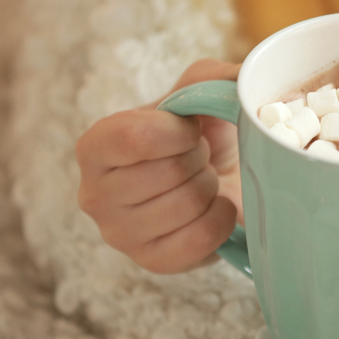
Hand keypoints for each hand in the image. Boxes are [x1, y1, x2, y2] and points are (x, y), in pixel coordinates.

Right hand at [76, 60, 242, 273]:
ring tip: (203, 182)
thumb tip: (245, 77)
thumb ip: (214, 76)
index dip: (179, 132)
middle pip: (168, 172)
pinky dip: (221, 219)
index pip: (135, 138)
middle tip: (200, 159)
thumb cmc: (202, 133)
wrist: (220, 178)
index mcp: (95, 146)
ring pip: (187, 205)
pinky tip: (215, 209)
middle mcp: (94, 194)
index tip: (192, 130)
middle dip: (200, 159)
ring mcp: (120, 234)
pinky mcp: (152, 262)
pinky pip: (199, 238)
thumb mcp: (201, 90)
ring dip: (211, 188)